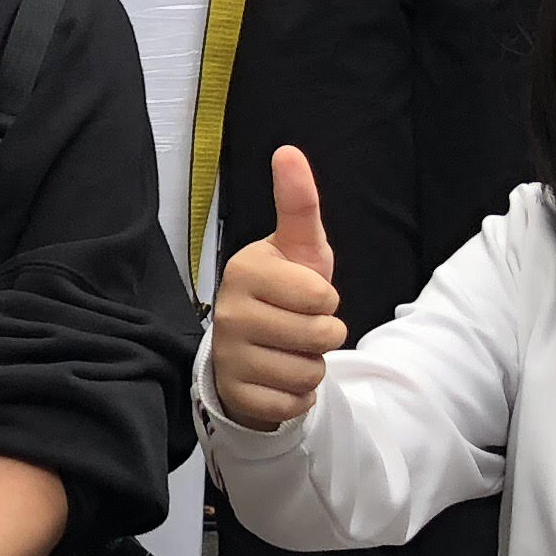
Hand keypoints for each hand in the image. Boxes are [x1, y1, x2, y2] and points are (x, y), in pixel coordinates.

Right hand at [211, 147, 344, 429]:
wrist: (252, 345)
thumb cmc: (285, 289)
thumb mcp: (298, 247)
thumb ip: (298, 203)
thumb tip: (288, 150)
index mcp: (246, 269)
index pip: (321, 296)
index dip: (326, 299)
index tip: (306, 294)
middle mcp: (229, 311)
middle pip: (320, 337)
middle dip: (325, 336)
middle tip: (302, 326)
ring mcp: (228, 355)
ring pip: (308, 373)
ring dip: (312, 366)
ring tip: (291, 351)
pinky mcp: (235, 394)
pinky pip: (292, 404)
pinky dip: (298, 396)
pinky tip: (280, 377)